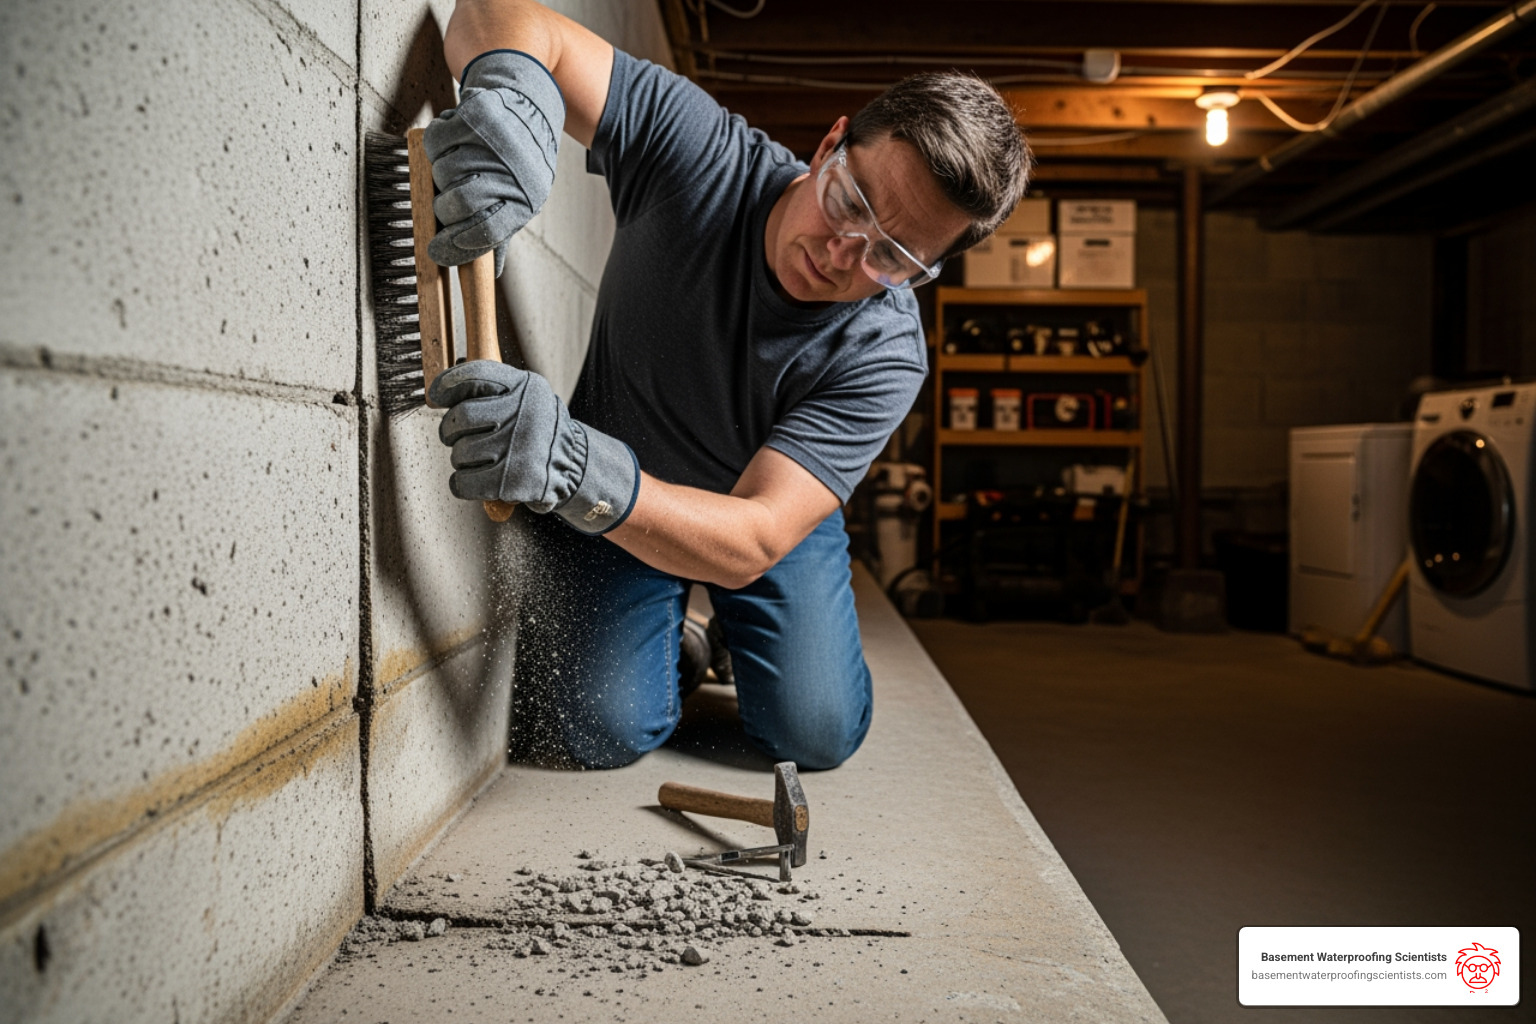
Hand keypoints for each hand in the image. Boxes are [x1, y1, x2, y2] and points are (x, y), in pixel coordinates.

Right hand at [423, 50, 564, 275]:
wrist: (526, 102)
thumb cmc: (520, 158)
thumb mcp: (522, 198)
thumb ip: (501, 231)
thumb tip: (490, 271)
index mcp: (526, 199)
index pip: (486, 233)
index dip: (456, 247)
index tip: (438, 251)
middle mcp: (511, 171)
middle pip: (457, 205)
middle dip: (444, 210)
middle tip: (447, 205)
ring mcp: (492, 142)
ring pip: (442, 174)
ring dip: (442, 175)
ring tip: (459, 166)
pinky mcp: (474, 116)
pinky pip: (436, 142)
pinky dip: (437, 146)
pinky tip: (453, 143)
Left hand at [429, 361, 639, 534]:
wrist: (572, 468)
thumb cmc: (538, 431)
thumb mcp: (526, 398)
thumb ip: (492, 389)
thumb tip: (441, 388)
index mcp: (525, 387)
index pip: (473, 375)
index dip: (447, 385)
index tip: (438, 395)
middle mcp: (523, 415)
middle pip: (459, 418)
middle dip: (451, 431)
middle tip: (461, 437)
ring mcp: (518, 449)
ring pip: (459, 453)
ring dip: (462, 460)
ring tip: (481, 459)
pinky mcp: (512, 482)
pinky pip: (463, 482)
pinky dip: (462, 484)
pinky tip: (475, 479)